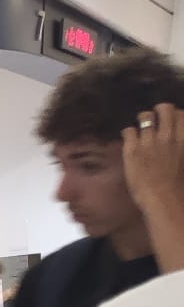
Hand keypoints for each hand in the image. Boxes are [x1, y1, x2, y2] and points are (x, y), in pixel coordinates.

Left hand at [123, 103, 183, 217]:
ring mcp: (149, 141)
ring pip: (144, 116)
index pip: (181, 114)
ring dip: (142, 121)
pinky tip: (129, 141)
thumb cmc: (178, 185)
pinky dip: (128, 134)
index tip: (170, 122)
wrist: (162, 198)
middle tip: (153, 119)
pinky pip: (128, 130)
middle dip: (158, 111)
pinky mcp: (132, 148)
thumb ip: (180, 145)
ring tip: (140, 129)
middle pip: (164, 108)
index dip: (174, 116)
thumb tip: (176, 140)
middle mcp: (168, 136)